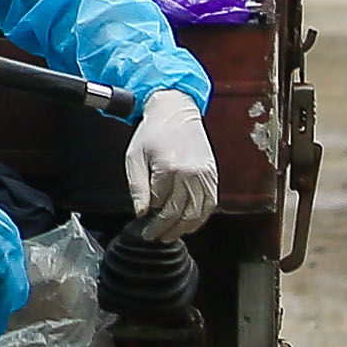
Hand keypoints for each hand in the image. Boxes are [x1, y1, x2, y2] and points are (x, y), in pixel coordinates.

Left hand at [123, 88, 217, 239]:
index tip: (142, 225)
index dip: (149, 217)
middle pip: (178, 213)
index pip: (159, 205)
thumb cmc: (153, 132)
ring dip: (182, 228)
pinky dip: (200, 218)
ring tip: (169, 235)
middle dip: (164, 229)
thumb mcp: (134, 157)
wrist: (176, 110)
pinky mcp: (213, 174)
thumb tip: (141, 213)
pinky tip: (189, 224)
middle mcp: (190, 174)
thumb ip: (137, 187)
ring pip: (196, 214)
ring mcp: (204, 175)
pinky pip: (209, 204)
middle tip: (153, 236)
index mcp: (169, 168)